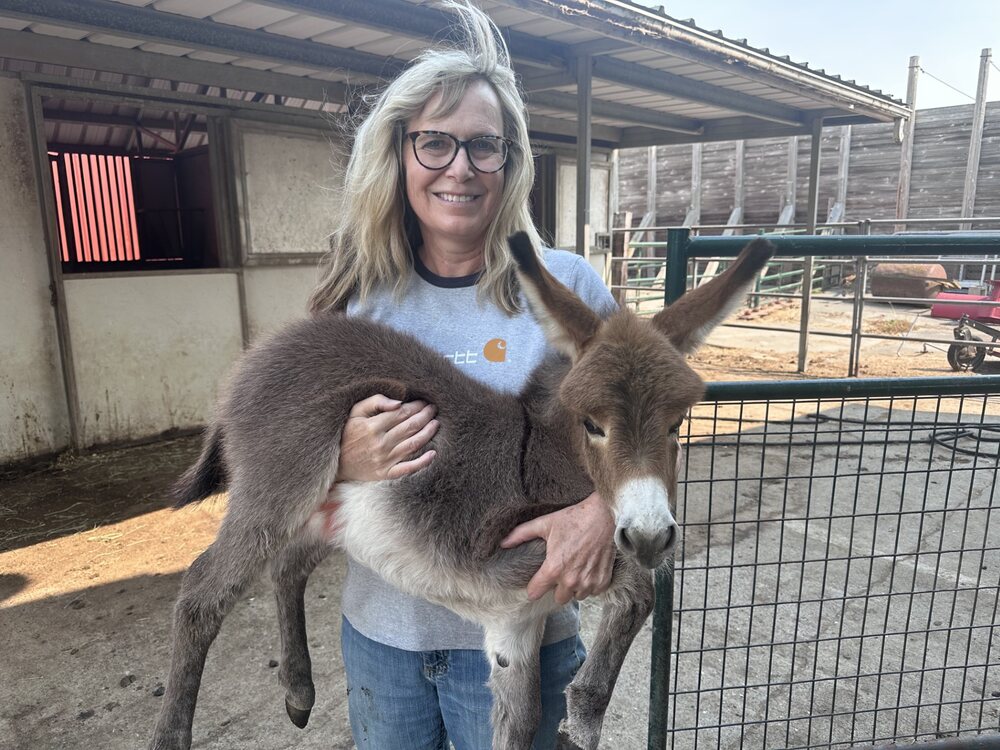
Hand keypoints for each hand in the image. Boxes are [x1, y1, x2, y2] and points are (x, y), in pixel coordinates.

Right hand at [335, 394, 438, 481]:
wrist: (335, 462)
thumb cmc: (346, 433)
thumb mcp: (355, 412)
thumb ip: (376, 402)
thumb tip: (399, 403)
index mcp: (372, 426)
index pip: (402, 413)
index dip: (416, 406)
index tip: (424, 401)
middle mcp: (380, 443)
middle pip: (410, 427)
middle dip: (425, 416)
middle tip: (434, 409)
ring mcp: (384, 460)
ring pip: (413, 444)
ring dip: (428, 433)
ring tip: (436, 424)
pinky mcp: (385, 473)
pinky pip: (408, 468)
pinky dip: (422, 462)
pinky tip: (433, 454)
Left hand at [500, 492, 615, 604]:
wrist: (604, 516)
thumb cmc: (574, 519)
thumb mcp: (545, 524)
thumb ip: (521, 534)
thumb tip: (502, 543)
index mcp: (554, 569)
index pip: (535, 592)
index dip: (533, 587)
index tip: (536, 582)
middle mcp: (571, 580)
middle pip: (558, 598)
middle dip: (557, 587)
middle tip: (560, 571)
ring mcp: (588, 582)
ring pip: (576, 596)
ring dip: (574, 587)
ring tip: (575, 569)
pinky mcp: (603, 581)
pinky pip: (593, 592)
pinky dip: (590, 584)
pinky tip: (588, 569)